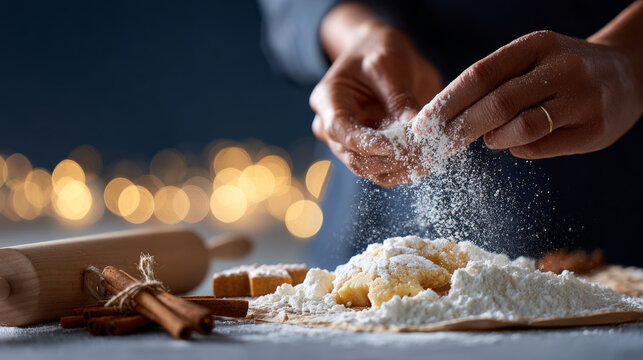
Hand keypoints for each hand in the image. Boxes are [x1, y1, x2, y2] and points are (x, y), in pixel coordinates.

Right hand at [311, 4, 441, 186]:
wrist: (381, 54)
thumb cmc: (379, 51)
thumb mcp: (389, 65)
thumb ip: (399, 96)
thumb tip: (415, 126)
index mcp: (328, 101)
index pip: (340, 130)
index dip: (366, 142)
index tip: (396, 145)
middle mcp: (333, 128)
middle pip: (354, 158)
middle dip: (388, 159)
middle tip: (421, 152)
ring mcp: (350, 144)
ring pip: (371, 171)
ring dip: (400, 168)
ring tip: (428, 157)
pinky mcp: (370, 152)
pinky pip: (385, 171)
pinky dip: (405, 170)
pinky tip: (427, 161)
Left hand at [412, 28, 642, 158]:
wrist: (628, 72)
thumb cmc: (562, 69)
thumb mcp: (531, 58)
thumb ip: (495, 81)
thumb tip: (448, 117)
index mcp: (537, 45)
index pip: (479, 75)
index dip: (446, 102)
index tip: (421, 125)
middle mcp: (563, 67)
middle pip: (497, 104)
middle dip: (460, 128)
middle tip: (440, 143)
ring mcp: (584, 99)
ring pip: (521, 129)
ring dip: (494, 139)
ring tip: (491, 138)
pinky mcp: (596, 130)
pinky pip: (542, 147)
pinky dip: (519, 148)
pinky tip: (518, 142)